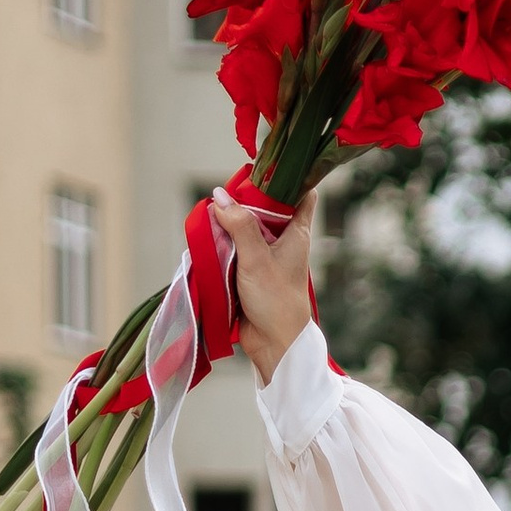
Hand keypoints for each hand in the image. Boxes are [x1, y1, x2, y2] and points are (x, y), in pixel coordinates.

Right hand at [211, 189, 316, 385]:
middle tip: (224, 194)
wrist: (274, 343)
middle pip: (266, 207)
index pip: (302, 193)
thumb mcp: (256, 258)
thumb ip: (239, 225)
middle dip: (245, 200)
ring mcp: (267, 255)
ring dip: (230, 224)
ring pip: (247, 228)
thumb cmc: (276, 300)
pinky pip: (235, 248)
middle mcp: (284, 240)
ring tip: (211, 217)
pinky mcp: (250, 270)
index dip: (289, 178)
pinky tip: (208, 238)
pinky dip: (223, 243)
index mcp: (297, 232)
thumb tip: (219, 196)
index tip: (266, 168)